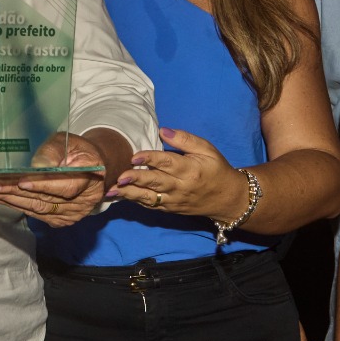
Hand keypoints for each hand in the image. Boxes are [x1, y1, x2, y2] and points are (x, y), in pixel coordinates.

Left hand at [0, 132, 106, 227]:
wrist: (91, 167)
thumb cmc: (76, 150)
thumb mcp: (66, 142)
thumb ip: (52, 153)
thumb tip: (35, 167)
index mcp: (91, 177)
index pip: (66, 187)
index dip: (43, 186)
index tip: (21, 182)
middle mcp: (85, 201)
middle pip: (47, 200)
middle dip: (17, 192)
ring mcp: (73, 214)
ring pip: (39, 209)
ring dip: (13, 201)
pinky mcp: (62, 220)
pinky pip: (37, 214)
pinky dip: (18, 206)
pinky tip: (2, 198)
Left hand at [106, 126, 246, 220]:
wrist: (227, 198)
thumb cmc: (216, 169)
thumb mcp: (207, 149)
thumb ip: (185, 139)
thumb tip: (163, 131)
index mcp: (190, 169)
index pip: (167, 163)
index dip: (150, 159)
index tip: (134, 156)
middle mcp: (181, 187)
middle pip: (155, 182)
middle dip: (135, 179)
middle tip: (118, 176)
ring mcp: (174, 200)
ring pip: (149, 198)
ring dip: (129, 194)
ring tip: (112, 191)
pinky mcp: (170, 209)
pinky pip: (151, 205)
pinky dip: (136, 201)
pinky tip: (122, 197)